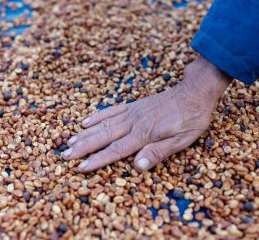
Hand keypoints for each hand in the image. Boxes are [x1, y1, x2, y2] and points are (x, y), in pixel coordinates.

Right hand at [63, 55, 231, 172]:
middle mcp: (133, 123)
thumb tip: (137, 166)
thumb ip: (158, 152)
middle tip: (64, 155)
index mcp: (144, 134)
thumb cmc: (191, 119)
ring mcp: (131, 113)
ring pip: (103, 125)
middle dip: (82, 147)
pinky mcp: (133, 106)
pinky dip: (97, 116)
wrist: (194, 91)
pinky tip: (85, 122)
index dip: (96, 160)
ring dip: (85, 134)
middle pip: (102, 137)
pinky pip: (111, 111)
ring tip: (69, 141)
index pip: (115, 150)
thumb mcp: (182, 140)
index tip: (80, 167)